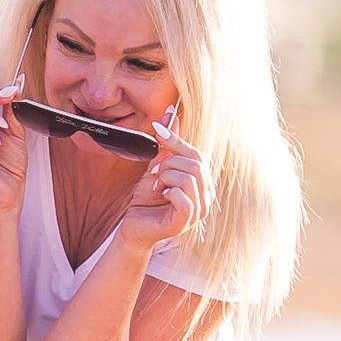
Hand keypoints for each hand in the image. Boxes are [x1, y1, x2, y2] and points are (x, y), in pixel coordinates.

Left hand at [119, 116, 211, 247]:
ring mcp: (198, 211)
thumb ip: (166, 145)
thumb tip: (170, 113)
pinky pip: (183, 197)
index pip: (197, 155)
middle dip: (168, 163)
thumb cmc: (147, 199)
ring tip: (157, 185)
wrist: (134, 226)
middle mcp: (206, 197)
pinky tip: (162, 195)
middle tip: (154, 173)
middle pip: (194, 164)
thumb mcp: (157, 167)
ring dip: (166, 177)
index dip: (176, 140)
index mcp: (202, 183)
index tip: (157, 129)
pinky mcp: (186, 221)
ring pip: (189, 178)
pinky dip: (168, 191)